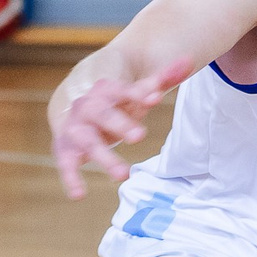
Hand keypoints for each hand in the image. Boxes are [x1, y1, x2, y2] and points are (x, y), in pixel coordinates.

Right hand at [50, 58, 191, 200]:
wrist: (76, 108)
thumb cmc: (115, 101)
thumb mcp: (136, 91)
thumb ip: (161, 79)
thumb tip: (189, 61)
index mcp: (105, 90)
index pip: (121, 89)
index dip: (137, 93)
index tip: (156, 98)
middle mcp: (87, 107)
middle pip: (102, 113)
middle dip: (119, 124)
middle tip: (139, 136)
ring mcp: (76, 129)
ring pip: (87, 141)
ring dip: (103, 156)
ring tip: (122, 174)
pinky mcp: (67, 150)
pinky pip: (66, 164)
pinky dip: (71, 178)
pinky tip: (79, 194)